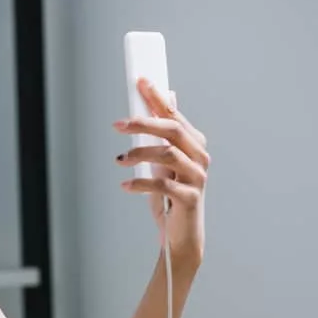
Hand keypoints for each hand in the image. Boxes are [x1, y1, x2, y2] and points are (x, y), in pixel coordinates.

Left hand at [114, 78, 208, 265]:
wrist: (179, 236)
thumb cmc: (169, 198)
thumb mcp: (162, 163)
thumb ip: (163, 134)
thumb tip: (167, 98)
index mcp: (193, 145)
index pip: (174, 115)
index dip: (157, 98)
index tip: (141, 81)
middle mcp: (199, 158)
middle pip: (173, 130)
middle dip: (144, 123)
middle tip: (118, 124)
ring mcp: (197, 178)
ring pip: (169, 154)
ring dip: (140, 153)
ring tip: (119, 159)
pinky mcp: (190, 199)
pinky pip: (164, 186)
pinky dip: (141, 183)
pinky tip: (125, 185)